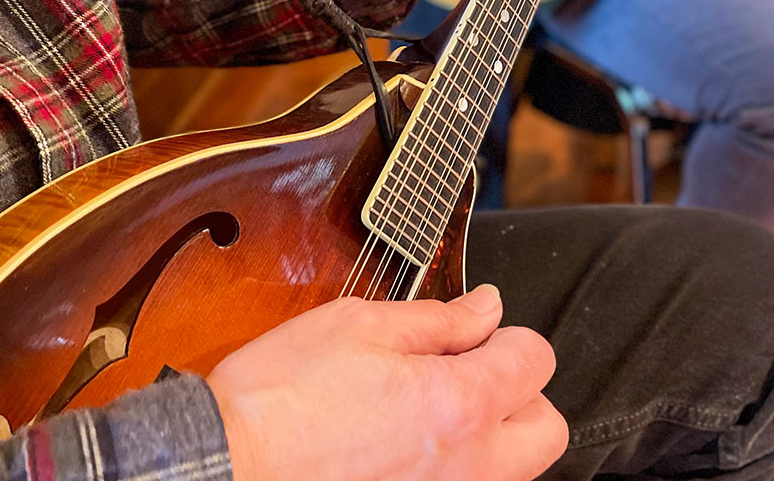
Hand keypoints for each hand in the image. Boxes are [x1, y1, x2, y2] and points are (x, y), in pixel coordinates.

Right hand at [208, 285, 566, 480]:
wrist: (228, 466)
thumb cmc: (279, 398)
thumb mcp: (358, 327)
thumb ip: (438, 320)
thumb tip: (486, 309)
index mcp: (459, 406)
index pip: (535, 362)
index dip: (508, 334)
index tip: (477, 332)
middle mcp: (467, 468)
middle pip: (546, 429)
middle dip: (519, 393)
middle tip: (470, 374)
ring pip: (512, 470)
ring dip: (492, 435)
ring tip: (433, 413)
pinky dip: (454, 468)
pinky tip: (408, 449)